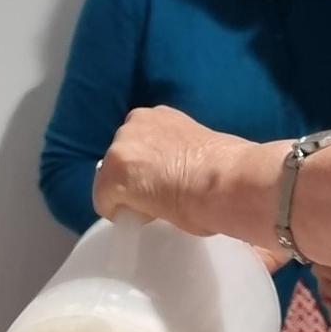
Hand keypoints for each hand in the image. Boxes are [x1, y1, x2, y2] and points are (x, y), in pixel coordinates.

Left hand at [93, 106, 274, 243]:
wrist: (225, 180)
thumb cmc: (225, 171)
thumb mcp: (197, 149)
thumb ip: (176, 155)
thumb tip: (176, 174)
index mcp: (158, 115)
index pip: (138, 144)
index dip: (149, 168)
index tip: (165, 182)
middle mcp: (133, 124)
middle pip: (121, 159)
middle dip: (135, 178)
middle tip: (161, 196)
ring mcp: (119, 149)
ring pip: (110, 180)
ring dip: (127, 194)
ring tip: (156, 207)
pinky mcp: (111, 178)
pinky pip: (105, 203)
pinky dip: (120, 213)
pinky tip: (146, 216)